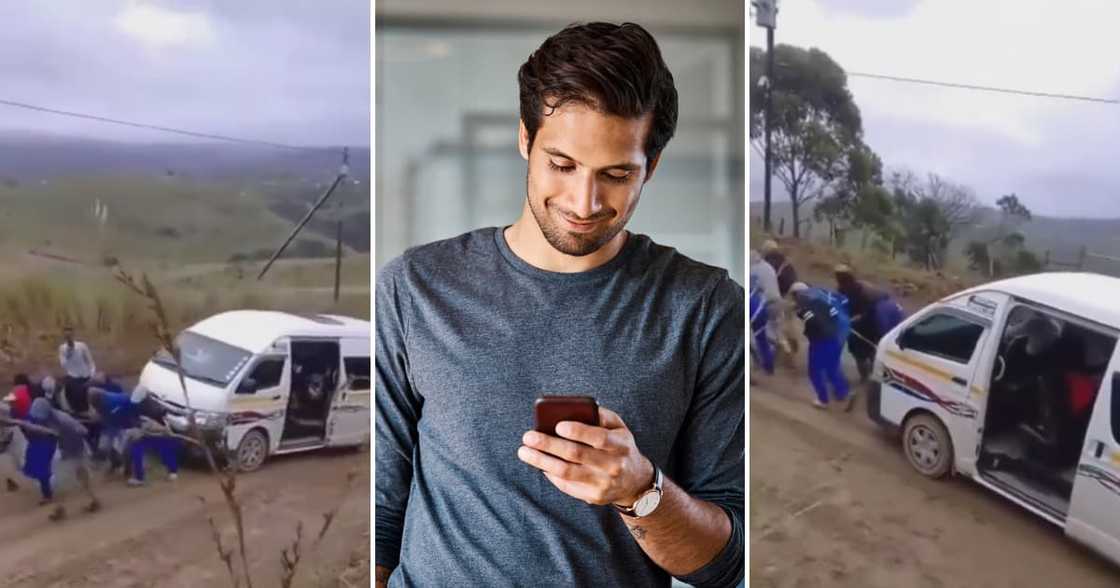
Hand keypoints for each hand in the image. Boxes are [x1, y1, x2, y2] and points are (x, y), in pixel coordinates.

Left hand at [517, 407, 653, 506]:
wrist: (635, 482)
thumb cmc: (620, 447)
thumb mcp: (620, 428)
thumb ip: (602, 416)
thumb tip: (575, 409)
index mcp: (620, 445)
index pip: (599, 438)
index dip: (578, 431)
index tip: (558, 425)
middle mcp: (613, 466)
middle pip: (576, 455)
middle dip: (549, 445)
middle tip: (528, 436)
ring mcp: (603, 484)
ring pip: (566, 472)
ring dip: (541, 461)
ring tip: (524, 451)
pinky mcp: (593, 497)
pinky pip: (566, 484)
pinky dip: (549, 473)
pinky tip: (538, 462)